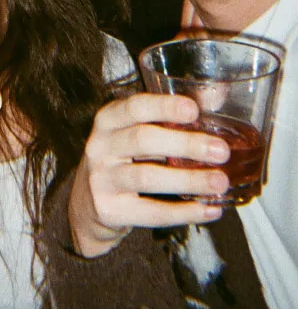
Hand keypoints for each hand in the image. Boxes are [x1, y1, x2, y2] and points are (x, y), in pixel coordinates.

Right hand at [68, 93, 230, 258]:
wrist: (87, 204)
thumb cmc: (123, 158)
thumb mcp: (136, 132)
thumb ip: (170, 118)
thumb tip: (217, 96)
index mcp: (108, 120)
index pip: (135, 107)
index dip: (164, 107)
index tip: (194, 110)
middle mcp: (100, 146)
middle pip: (143, 140)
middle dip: (185, 144)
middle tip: (220, 151)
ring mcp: (102, 180)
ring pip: (147, 177)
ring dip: (188, 180)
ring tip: (220, 182)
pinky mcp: (109, 210)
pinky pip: (150, 212)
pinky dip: (183, 212)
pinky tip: (209, 208)